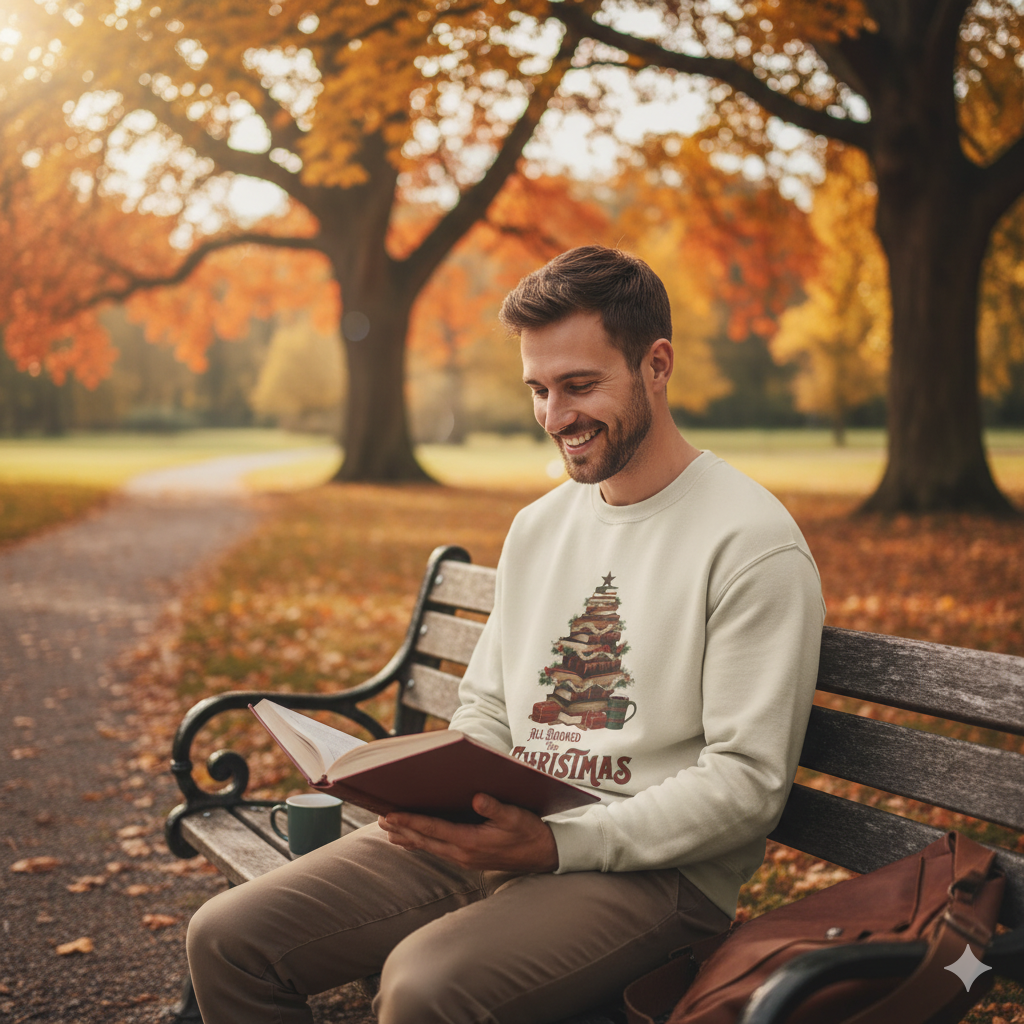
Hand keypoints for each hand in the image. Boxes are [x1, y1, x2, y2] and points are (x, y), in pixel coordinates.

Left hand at [377, 793, 558, 872]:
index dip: (411, 821)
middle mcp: (463, 853)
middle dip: (401, 829)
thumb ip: (495, 807)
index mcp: (471, 841)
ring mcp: (464, 858)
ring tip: (387, 830)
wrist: (543, 856)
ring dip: (408, 838)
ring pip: (429, 847)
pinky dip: (421, 843)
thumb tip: (477, 797)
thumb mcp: (516, 816)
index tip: (390, 815)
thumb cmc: (529, 833)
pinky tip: (412, 841)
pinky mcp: (468, 858)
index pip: (433, 829)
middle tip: (379, 819)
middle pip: (425, 840)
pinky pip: (437, 850)